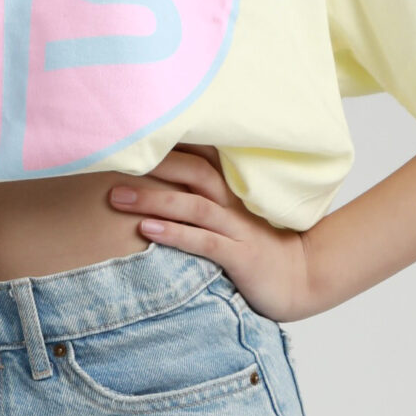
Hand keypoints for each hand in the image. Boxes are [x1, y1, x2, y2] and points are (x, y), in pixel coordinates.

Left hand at [109, 147, 317, 321]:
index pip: (201, 154)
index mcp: (232, 190)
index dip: (170, 141)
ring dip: (154, 199)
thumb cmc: (260, 248)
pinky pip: (204, 241)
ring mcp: (238, 229)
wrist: (302, 280)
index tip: (134, 134)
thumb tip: (159, 185)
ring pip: (194, 205)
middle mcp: (234, 204)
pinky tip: (148, 230)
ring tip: (118, 197)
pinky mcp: (241, 257)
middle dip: (154, 164)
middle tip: (113, 161)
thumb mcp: (232, 217)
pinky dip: (175, 234)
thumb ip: (203, 199)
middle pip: (194, 171)